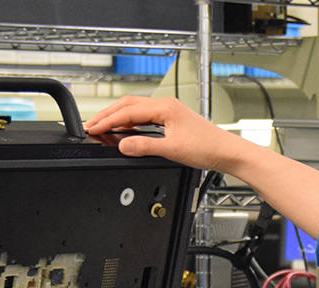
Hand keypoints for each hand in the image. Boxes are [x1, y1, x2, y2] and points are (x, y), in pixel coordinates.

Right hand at [84, 96, 249, 173]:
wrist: (226, 152)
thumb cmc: (207, 148)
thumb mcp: (172, 150)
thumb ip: (145, 147)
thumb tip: (122, 145)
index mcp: (165, 108)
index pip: (128, 111)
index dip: (107, 120)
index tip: (93, 128)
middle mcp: (166, 105)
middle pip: (128, 105)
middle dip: (108, 115)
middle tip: (91, 125)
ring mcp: (169, 111)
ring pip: (135, 109)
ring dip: (118, 117)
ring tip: (102, 126)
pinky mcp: (172, 120)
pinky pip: (144, 117)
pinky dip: (129, 122)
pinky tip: (124, 130)